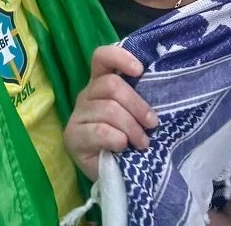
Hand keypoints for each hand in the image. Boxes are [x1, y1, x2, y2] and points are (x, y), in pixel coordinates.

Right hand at [64, 46, 158, 180]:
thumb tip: (158, 84)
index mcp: (101, 82)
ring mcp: (77, 115)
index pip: (101, 57)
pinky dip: (118, 139)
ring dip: (132, 128)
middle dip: (138, 105)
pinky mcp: (72, 136)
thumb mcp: (135, 114)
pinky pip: (101, 131)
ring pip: (109, 109)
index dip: (120, 57)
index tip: (140, 70)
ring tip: (143, 143)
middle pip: (112, 85)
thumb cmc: (128, 138)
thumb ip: (139, 97)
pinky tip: (123, 147)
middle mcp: (86, 94)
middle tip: (152, 124)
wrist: (115, 173)